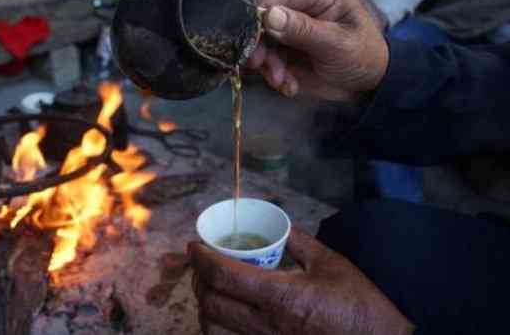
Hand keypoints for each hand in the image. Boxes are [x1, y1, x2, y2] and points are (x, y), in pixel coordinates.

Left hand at [189, 226, 413, 334]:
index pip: (224, 275)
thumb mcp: (331, 264)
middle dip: (197, 281)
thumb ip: (299, 242)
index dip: (201, 258)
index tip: (193, 245)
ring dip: (204, 308)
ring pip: (214, 330)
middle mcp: (266, 324)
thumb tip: (278, 226)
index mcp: (280, 295)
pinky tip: (225, 317)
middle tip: (200, 264)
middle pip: (211, 303)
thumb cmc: (359, 305)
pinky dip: (218, 329)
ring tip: (209, 290)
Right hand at [249, 0, 388, 101]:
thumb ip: (304, 30)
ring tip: (281, 80)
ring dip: (268, 63)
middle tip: (258, 62)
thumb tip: (269, 15)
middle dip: (260, 41)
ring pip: (264, 42)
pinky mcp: (287, 55)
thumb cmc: (365, 57)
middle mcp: (303, 11)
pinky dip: (275, 76)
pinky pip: (270, 62)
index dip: (263, 6)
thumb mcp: (338, 43)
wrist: (371, 88)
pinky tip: (289, 87)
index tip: (251, 28)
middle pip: (267, 18)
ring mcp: (293, 34)